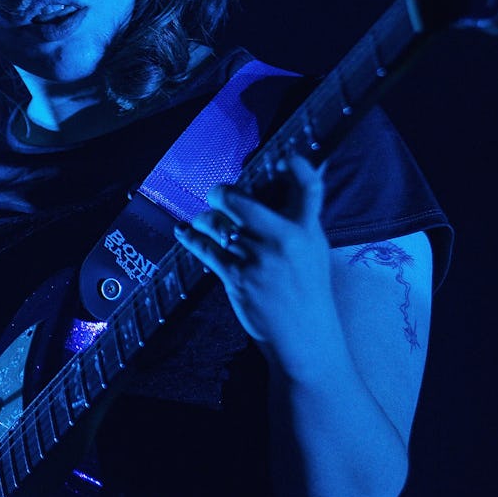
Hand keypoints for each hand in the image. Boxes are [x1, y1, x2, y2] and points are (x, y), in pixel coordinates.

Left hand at [173, 156, 334, 361]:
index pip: (309, 188)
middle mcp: (283, 240)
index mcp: (308, 231)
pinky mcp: (237, 277)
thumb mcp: (315, 253)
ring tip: (204, 221)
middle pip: (242, 201)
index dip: (299, 167)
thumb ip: (301, 222)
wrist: (305, 338)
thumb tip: (286, 190)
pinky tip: (182, 231)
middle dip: (223, 194)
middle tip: (219, 195)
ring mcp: (258, 258)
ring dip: (206, 219)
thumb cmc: (309, 293)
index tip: (287, 158)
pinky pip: (205, 248)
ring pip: (218, 224)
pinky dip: (190, 237)